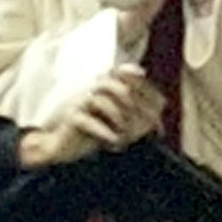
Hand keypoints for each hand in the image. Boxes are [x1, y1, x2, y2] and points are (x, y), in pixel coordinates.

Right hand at [18, 64, 165, 166]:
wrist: (62, 145)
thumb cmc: (93, 132)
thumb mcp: (118, 123)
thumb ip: (137, 119)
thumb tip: (158, 125)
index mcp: (104, 86)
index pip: (126, 76)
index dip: (144, 88)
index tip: (159, 108)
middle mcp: (92, 90)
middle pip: (117, 86)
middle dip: (136, 108)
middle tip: (146, 127)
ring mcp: (80, 102)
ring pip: (103, 100)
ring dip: (119, 119)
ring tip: (127, 136)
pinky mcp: (71, 118)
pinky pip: (87, 120)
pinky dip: (103, 132)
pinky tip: (114, 142)